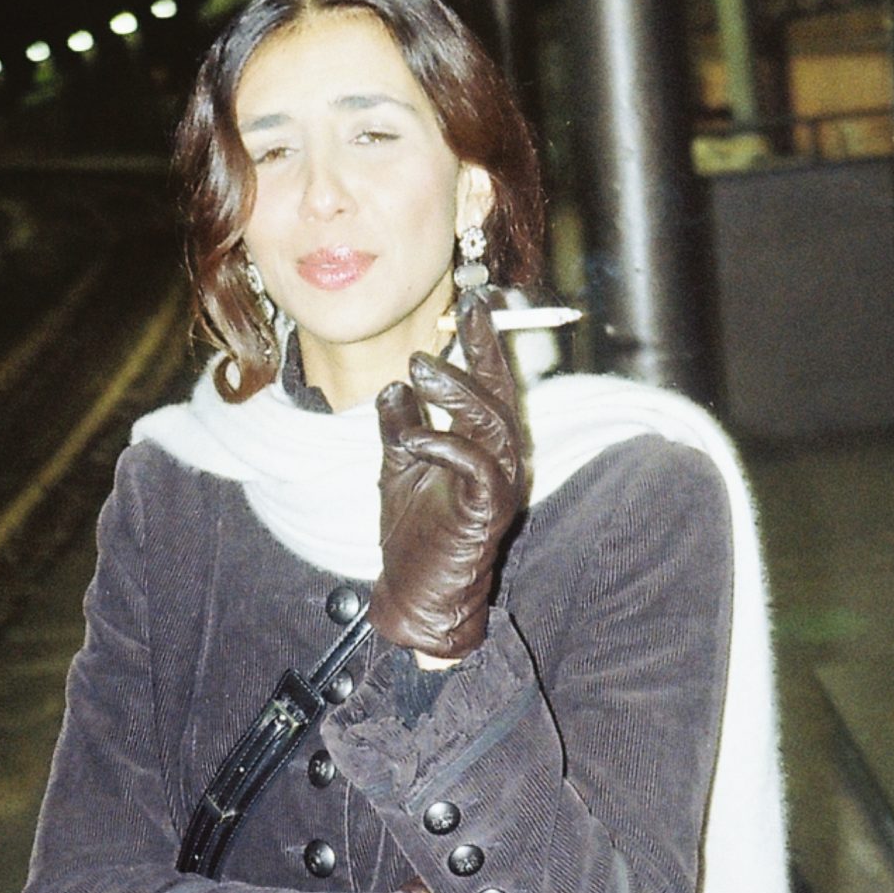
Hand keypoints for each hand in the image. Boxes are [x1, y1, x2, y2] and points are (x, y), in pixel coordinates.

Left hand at [368, 298, 524, 660]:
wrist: (414, 592)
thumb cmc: (413, 534)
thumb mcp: (397, 466)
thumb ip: (400, 425)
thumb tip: (393, 386)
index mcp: (481, 444)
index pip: (489, 384)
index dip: (484, 342)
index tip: (474, 300)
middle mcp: (500, 460)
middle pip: (498, 397)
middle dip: (471, 360)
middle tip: (424, 347)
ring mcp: (498, 486)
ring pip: (492, 425)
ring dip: (456, 395)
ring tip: (418, 372)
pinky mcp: (486, 512)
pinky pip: (477, 467)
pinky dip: (444, 444)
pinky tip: (412, 437)